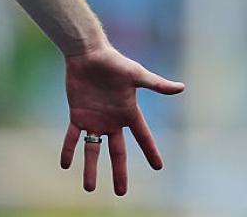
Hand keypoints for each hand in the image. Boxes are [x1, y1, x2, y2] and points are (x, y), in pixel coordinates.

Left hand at [59, 44, 184, 195]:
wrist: (87, 53)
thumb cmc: (113, 62)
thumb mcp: (136, 75)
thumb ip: (156, 84)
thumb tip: (181, 87)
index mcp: (128, 113)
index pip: (143, 137)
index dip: (150, 152)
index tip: (159, 167)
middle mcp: (112, 120)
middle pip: (117, 152)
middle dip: (119, 172)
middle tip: (120, 192)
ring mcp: (94, 119)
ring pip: (93, 149)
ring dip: (91, 168)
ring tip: (89, 188)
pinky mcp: (77, 114)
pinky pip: (73, 137)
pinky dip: (69, 150)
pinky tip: (66, 165)